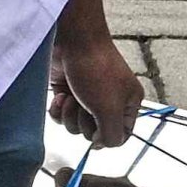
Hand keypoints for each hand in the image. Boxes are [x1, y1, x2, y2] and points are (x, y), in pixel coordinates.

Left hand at [54, 31, 143, 147]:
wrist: (72, 41)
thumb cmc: (96, 70)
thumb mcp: (110, 108)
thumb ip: (112, 134)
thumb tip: (103, 145)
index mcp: (128, 103)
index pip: (121, 135)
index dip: (106, 138)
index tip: (96, 135)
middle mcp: (109, 101)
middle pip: (95, 132)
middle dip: (85, 123)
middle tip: (84, 106)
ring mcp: (86, 96)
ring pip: (75, 125)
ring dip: (70, 115)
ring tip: (72, 97)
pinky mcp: (67, 91)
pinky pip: (61, 115)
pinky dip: (58, 109)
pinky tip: (60, 96)